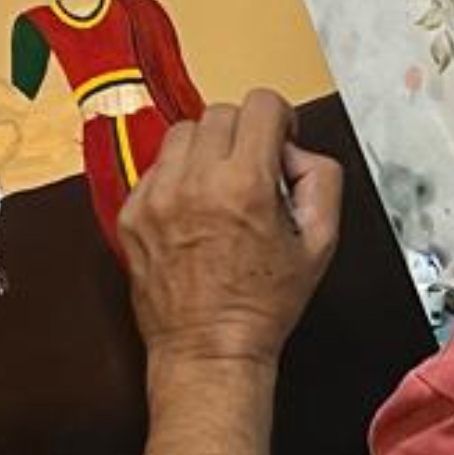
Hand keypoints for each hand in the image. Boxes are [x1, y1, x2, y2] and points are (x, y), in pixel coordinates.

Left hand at [118, 88, 342, 371]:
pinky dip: (176, 178)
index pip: (261, 104)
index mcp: (245, 186)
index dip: (279, 118)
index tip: (279, 138)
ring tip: (219, 186)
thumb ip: (321, 180)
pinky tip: (193, 210)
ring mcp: (157, 198)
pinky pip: (155, 168)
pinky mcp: (132, 214)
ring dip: (205, 150)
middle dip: (243, 134)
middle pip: (220, 113)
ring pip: (182, 134)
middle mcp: (196, 184)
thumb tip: (297, 150)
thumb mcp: (319, 243)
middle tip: (252, 169)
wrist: (209, 349)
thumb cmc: (263, 305)